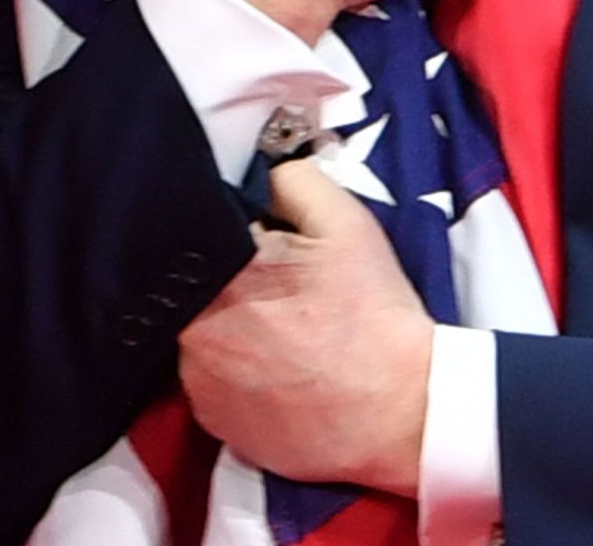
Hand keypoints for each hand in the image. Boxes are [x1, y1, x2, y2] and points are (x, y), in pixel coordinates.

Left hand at [178, 160, 434, 494]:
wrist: (400, 412)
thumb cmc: (372, 316)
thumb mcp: (346, 224)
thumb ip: (294, 181)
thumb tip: (263, 172)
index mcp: (221, 272)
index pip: (201, 238)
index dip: (233, 242)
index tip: (265, 253)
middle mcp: (193, 328)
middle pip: (197, 288)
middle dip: (231, 285)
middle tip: (281, 296)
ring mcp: (198, 381)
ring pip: (200, 336)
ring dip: (228, 330)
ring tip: (282, 338)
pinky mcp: (212, 421)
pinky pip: (210, 383)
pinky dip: (234, 375)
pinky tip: (275, 373)